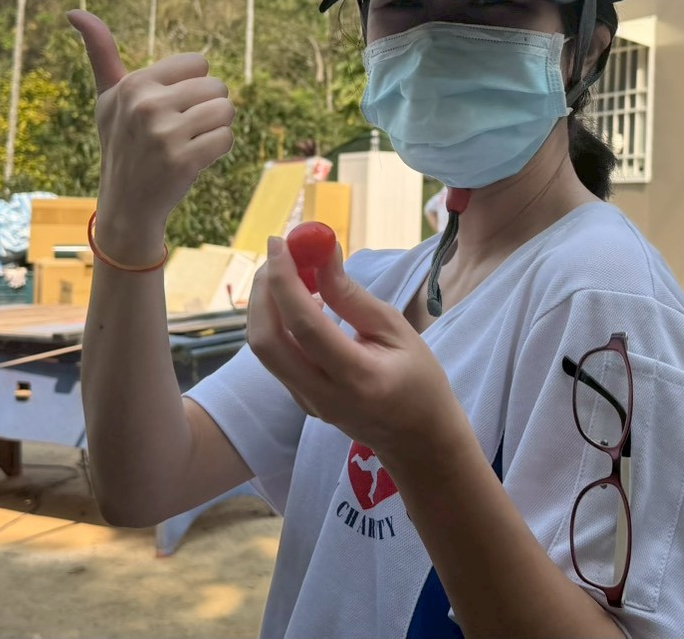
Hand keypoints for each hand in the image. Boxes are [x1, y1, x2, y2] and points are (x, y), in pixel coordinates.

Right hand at [68, 11, 234, 257]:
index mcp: (134, 84)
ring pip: (226, 111)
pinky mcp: (183, 161)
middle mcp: (146, 106)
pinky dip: (218, 150)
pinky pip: (226, 138)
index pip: (199, 62)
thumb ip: (100, 52)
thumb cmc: (122, 142)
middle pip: (217, 86)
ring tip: (189, 143)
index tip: (170, 107)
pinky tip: (194, 161)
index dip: (193, 85)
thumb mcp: (108, 97)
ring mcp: (164, 134)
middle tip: (180, 130)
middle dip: (208, 108)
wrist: (126, 203)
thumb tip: (74, 10)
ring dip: (216, 128)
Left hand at [246, 237, 467, 462]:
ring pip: (264, 349)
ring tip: (294, 272)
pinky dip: (277, 320)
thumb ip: (353, 296)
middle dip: (264, 290)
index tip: (280, 243)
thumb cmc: (419, 379)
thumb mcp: (397, 330)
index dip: (285, 281)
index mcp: (357, 377)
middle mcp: (323, 395)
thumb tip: (322, 256)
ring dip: (267, 303)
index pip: (305, 326)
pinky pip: (276, 356)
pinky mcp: (300, 401)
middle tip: (280, 254)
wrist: (418, 440)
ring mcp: (306, 403)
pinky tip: (300, 300)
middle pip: (267, 341)